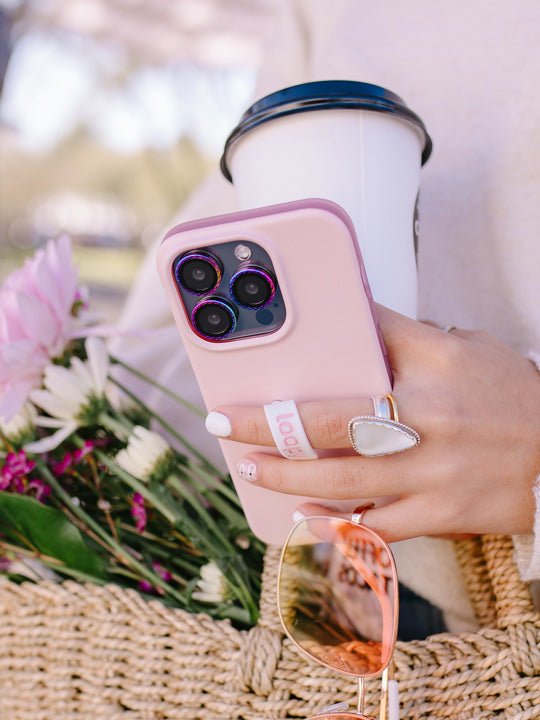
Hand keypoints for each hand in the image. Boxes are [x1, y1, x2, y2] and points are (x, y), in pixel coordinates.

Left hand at [208, 305, 539, 542]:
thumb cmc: (515, 397)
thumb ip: (415, 342)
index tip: (272, 334)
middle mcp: (427, 414)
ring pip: (339, 475)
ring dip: (284, 473)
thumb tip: (356, 336)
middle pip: (328, 416)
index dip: (318, 330)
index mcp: (437, 362)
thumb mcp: (471, 350)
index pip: (365, 333)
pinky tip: (301, 516)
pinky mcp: (440, 512)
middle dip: (266, 420)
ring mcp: (431, 469)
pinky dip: (334, 523)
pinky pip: (375, 524)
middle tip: (223, 420)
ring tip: (246, 467)